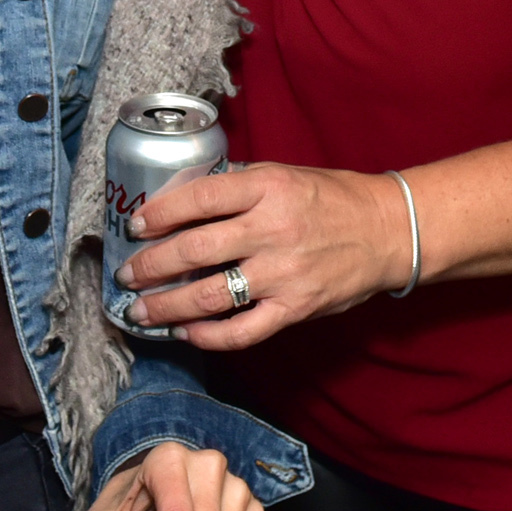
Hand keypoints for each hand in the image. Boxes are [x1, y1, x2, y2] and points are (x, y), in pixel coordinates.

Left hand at [114, 163, 409, 348]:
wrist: (386, 231)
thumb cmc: (329, 198)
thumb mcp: (282, 174)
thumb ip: (237, 187)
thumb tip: (182, 198)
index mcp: (267, 188)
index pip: (200, 198)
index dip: (161, 213)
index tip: (135, 225)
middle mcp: (272, 230)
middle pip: (195, 250)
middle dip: (151, 265)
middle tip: (125, 274)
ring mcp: (283, 273)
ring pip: (210, 296)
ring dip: (167, 305)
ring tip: (140, 310)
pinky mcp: (295, 308)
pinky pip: (242, 331)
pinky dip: (208, 336)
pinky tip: (185, 331)